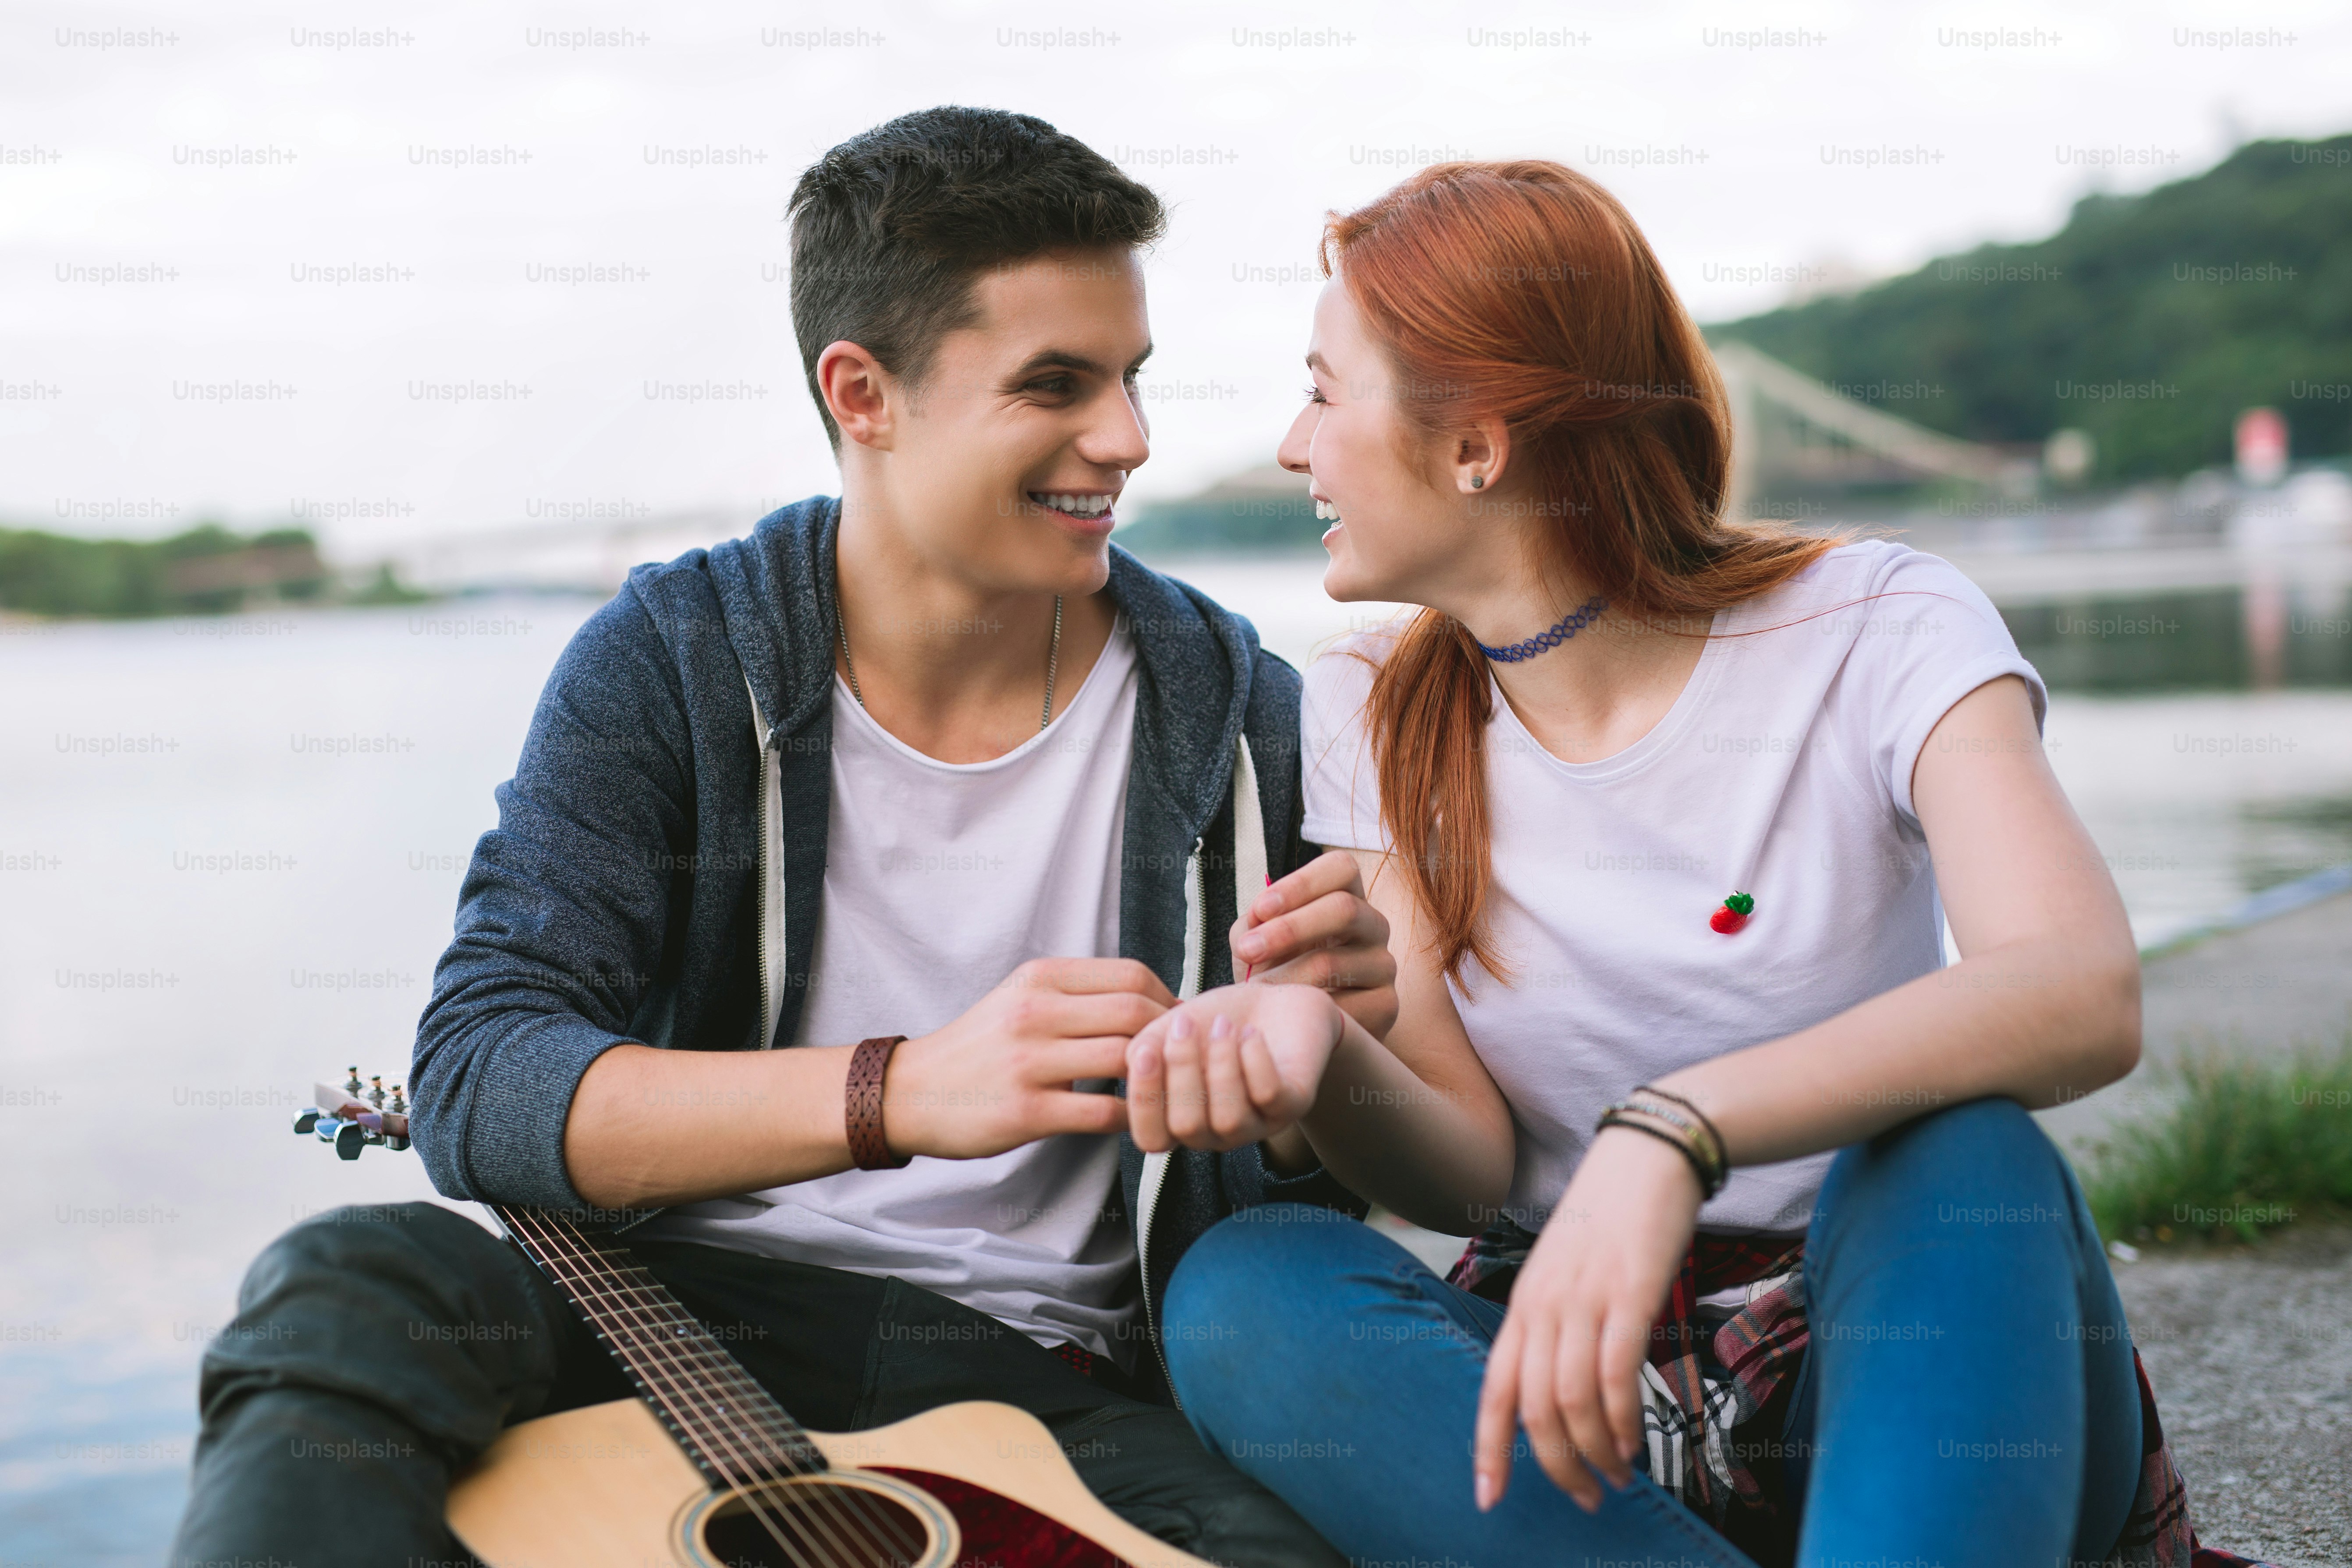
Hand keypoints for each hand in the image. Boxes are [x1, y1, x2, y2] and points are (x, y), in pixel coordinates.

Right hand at [886, 958, 1171, 1159]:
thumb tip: (1149, 1000)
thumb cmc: (979, 1046)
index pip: (1130, 975)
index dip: (1168, 998)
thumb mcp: (1021, 997)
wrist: (912, 1092)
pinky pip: (1103, 1113)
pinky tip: (1133, 1119)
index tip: (1180, 1022)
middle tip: (1185, 1059)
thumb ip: (1078, 994)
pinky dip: (1131, 1116)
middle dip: (1172, 1036)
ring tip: (1165, 1089)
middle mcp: (1035, 1013)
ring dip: (1157, 1077)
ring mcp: (1029, 1062)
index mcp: (1039, 978)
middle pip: (1135, 1013)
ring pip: (1125, 1060)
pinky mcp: (1026, 1111)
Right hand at [1123, 984, 1342, 1153]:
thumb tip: (1134, 1062)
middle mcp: (1217, 1133)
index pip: (1151, 1139)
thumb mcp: (1169, 1030)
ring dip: (1221, 1063)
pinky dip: (1255, 1059)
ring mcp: (1257, 1124)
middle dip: (1182, 1069)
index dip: (1144, 1102)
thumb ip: (1143, 1050)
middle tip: (1185, 1023)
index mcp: (1180, 1120)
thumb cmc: (1215, 1019)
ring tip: (1224, 1025)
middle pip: (1187, 1127)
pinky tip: (1250, 1034)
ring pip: (1229, 1118)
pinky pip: (1269, 1096)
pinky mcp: (1293, 1105)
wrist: (1275, 1001)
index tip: (1145, 1052)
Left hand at [1230, 849, 1398, 1037]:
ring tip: (1255, 990)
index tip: (1261, 909)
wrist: (1295, 1027)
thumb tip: (1260, 916)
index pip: (1342, 868)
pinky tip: (1285, 1017)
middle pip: (1344, 909)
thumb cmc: (1275, 971)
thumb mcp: (1258, 941)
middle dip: (1289, 929)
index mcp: (1347, 896)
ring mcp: (1384, 965)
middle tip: (1247, 950)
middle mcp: (1374, 925)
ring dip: (1285, 977)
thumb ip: (1255, 922)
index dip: (1301, 883)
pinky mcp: (1386, 1005)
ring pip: (1335, 962)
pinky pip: (1345, 1006)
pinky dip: (1306, 1011)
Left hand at [1472, 1127, 1700, 1512]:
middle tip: (1585, 1498)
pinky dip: (1622, 1419)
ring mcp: (1584, 1301)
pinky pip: (1615, 1374)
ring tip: (1617, 1477)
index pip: (1494, 1390)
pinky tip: (1634, 1442)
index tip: (1489, 1497)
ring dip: (1594, 1452)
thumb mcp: (1564, 1273)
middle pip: (1534, 1408)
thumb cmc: (1608, 1219)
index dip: (1489, 1448)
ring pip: (1573, 1401)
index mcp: (1523, 1305)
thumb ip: (1554, 1324)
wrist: (1646, 1158)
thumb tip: (1557, 1384)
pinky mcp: (1628, 1296)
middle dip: (1556, 1466)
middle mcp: (1543, 1307)